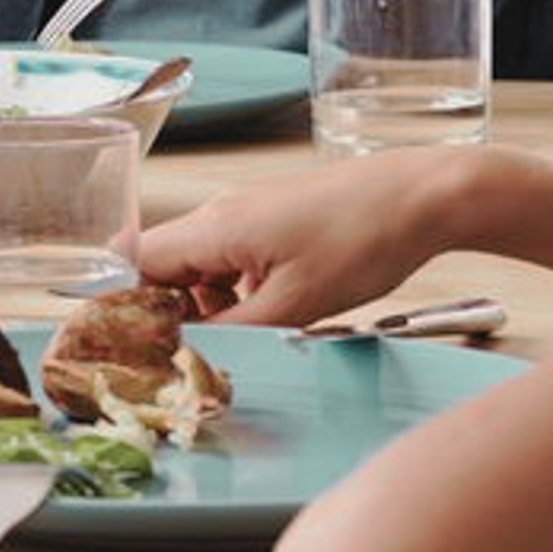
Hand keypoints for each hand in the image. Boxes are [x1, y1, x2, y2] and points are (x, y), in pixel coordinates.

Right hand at [132, 150, 468, 325]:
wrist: (424, 197)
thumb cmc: (366, 239)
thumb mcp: (298, 303)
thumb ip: (236, 330)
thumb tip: (193, 351)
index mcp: (215, 228)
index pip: (135, 264)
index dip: (128, 307)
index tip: (138, 346)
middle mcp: (221, 214)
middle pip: (164, 266)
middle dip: (171, 313)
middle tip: (194, 354)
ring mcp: (248, 214)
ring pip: (200, 267)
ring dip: (208, 305)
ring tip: (243, 338)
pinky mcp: (275, 220)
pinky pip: (233, 260)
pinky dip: (238, 292)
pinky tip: (272, 315)